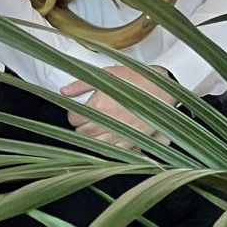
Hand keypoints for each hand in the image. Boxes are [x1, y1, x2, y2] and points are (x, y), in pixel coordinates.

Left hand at [61, 65, 175, 148]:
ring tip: (100, 128)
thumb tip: (63, 92)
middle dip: (83, 126)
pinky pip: (116, 151)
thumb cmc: (135, 78)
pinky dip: (111, 146)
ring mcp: (123, 133)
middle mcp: (109, 122)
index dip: (75, 114)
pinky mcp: (136, 141)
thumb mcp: (106, 75)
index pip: (73, 119)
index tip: (80, 111)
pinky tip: (112, 137)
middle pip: (83, 134)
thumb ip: (81, 84)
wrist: (163, 86)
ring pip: (97, 144)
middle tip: (89, 119)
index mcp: (99, 105)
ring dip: (95, 138)